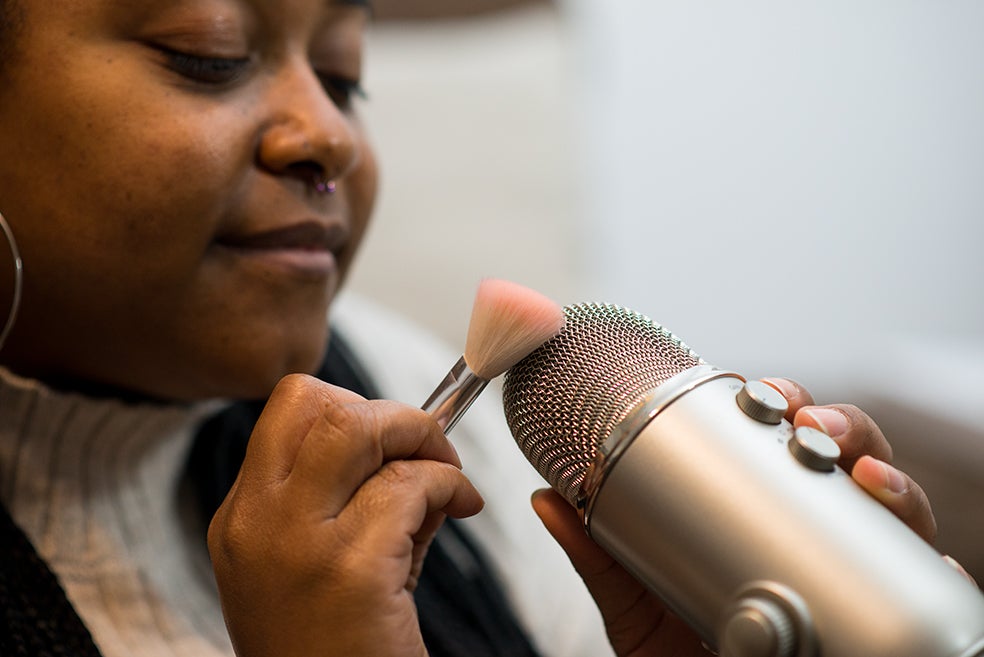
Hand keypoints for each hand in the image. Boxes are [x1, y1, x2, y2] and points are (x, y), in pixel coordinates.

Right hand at [208, 374, 483, 656]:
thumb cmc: (338, 646)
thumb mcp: (325, 564)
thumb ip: (363, 498)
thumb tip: (421, 446)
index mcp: (243, 518)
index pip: (287, 408)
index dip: (352, 404)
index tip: (392, 438)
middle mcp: (257, 522)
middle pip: (314, 401)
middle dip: (387, 410)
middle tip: (426, 447)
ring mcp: (297, 544)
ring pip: (360, 428)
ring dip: (424, 440)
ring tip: (449, 478)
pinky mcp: (350, 570)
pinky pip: (410, 485)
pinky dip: (450, 483)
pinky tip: (463, 507)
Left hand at [530, 377, 943, 656]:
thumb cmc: (679, 645)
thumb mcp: (635, 601)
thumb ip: (599, 550)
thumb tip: (547, 498)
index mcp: (761, 510)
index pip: (783, 444)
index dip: (782, 408)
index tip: (762, 392)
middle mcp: (816, 530)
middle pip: (846, 459)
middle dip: (838, 427)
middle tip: (809, 426)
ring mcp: (853, 565)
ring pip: (894, 506)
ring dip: (886, 478)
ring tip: (858, 472)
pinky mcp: (880, 614)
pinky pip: (927, 580)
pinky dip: (933, 560)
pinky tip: (923, 552)